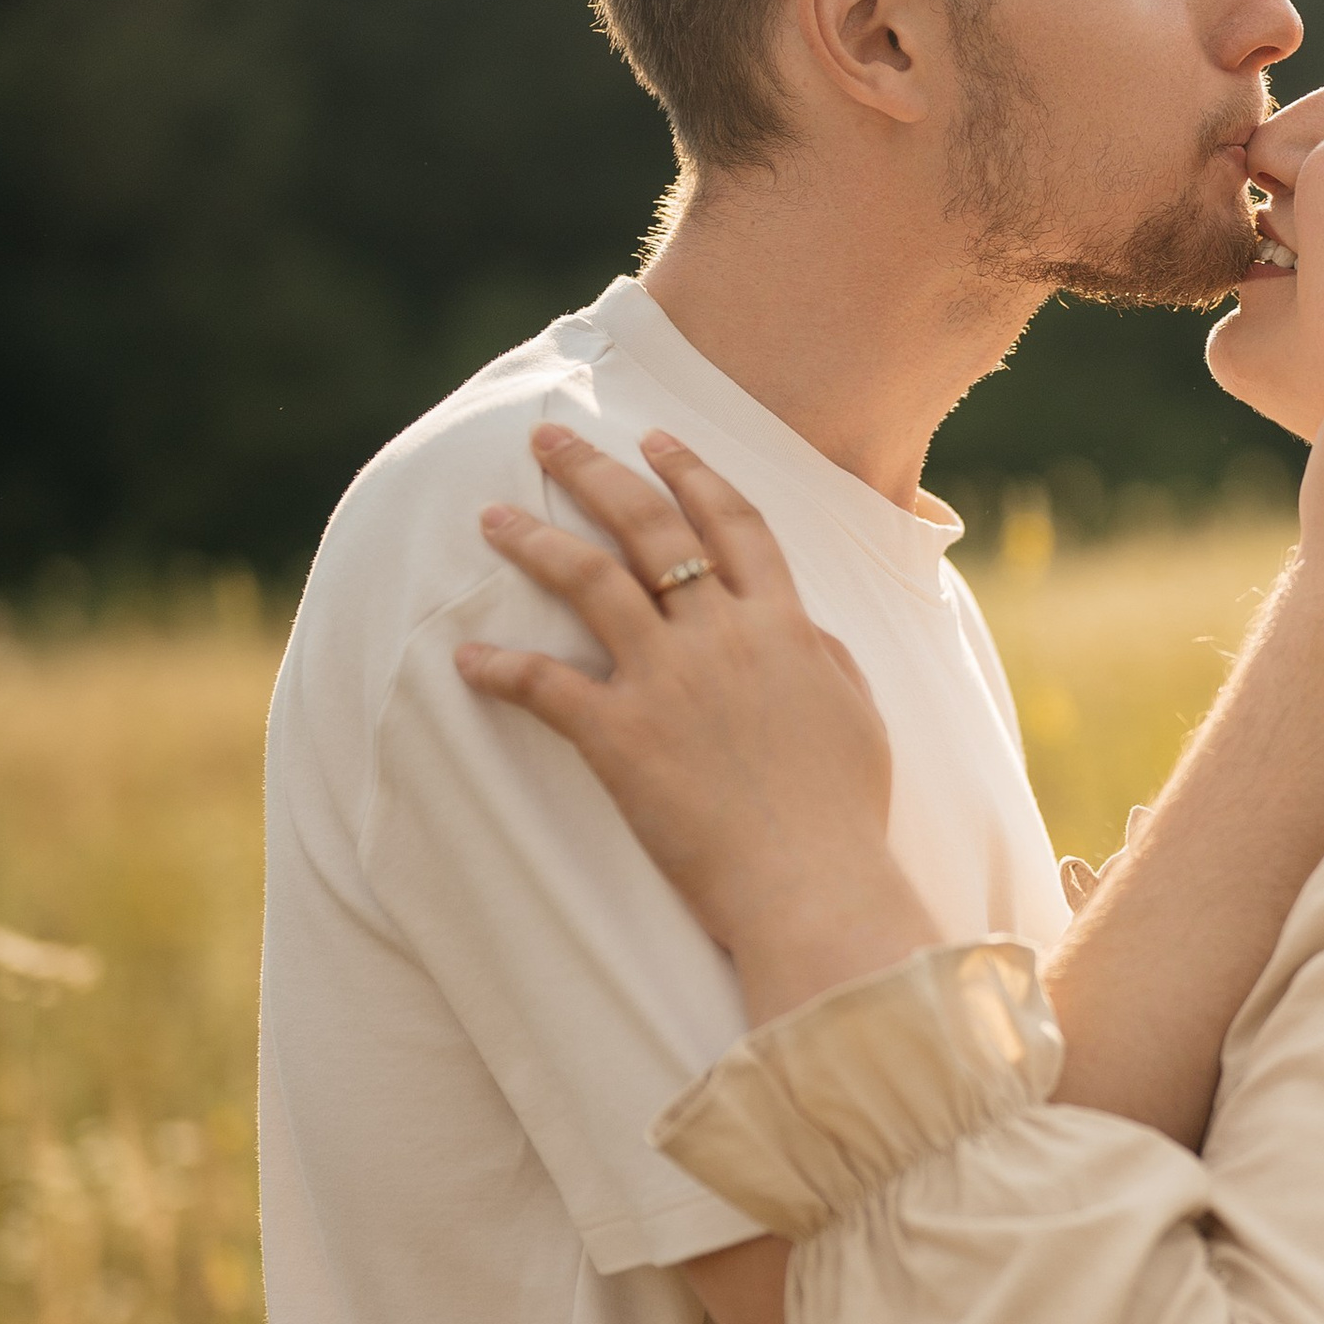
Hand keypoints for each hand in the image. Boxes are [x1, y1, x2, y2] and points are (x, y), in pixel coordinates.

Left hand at [454, 425, 940, 1018]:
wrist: (815, 886)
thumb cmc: (844, 817)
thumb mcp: (858, 716)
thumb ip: (826, 658)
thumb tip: (803, 627)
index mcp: (784, 624)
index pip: (732, 522)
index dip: (690, 471)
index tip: (654, 437)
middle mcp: (722, 634)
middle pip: (649, 526)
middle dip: (593, 471)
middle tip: (546, 438)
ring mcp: (668, 680)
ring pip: (589, 579)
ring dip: (533, 540)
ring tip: (490, 517)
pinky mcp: (621, 736)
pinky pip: (544, 686)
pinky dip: (500, 667)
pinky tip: (464, 656)